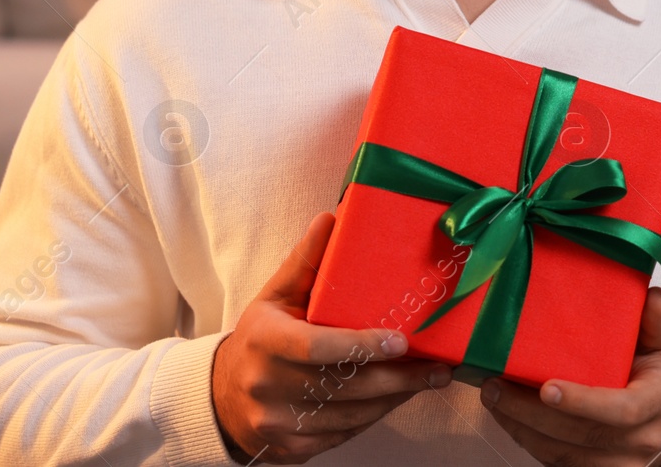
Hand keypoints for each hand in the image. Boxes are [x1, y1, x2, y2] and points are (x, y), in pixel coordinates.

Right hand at [211, 213, 451, 463]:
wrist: (222, 397)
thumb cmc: (261, 338)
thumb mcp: (275, 296)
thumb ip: (306, 261)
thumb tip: (333, 217)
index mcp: (265, 341)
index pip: (317, 348)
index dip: (361, 346)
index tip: (401, 341)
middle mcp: (268, 385)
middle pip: (345, 387)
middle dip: (398, 378)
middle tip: (438, 366)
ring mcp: (277, 422)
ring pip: (351, 416)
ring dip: (395, 398)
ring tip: (430, 379)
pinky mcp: (291, 448)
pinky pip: (344, 434)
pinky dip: (375, 417)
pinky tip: (398, 398)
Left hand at [480, 286, 660, 465]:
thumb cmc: (659, 380)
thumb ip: (656, 321)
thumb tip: (653, 295)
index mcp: (658, 403)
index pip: (622, 410)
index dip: (583, 402)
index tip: (547, 387)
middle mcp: (640, 440)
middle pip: (581, 434)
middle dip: (532, 412)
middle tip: (497, 386)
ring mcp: (617, 464)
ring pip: (561, 453)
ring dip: (521, 426)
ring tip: (493, 396)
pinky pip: (554, 461)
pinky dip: (526, 438)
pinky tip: (507, 416)